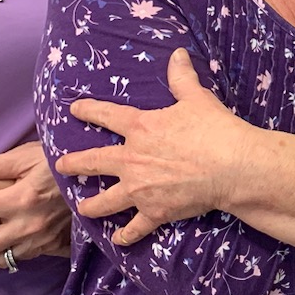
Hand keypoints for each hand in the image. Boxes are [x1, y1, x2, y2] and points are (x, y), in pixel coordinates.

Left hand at [58, 49, 251, 246]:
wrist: (232, 166)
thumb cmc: (214, 129)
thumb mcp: (197, 98)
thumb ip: (181, 77)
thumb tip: (177, 53)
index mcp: (140, 128)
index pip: (106, 116)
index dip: (88, 110)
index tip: (74, 109)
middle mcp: (132, 160)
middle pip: (94, 163)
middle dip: (74, 164)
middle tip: (61, 166)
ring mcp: (140, 189)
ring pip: (106, 201)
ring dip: (91, 205)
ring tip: (83, 208)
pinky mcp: (154, 212)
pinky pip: (135, 228)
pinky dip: (126, 235)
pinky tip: (119, 240)